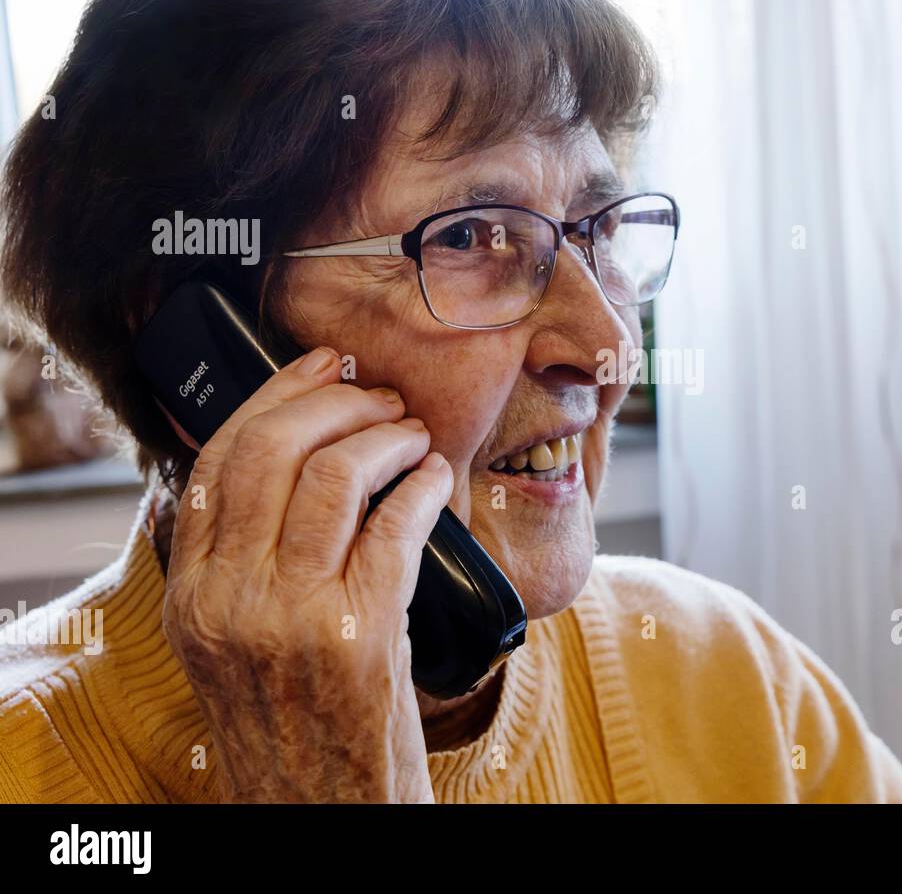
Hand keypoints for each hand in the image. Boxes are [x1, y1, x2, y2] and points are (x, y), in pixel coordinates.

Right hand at [162, 346, 449, 802]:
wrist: (322, 805)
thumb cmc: (291, 716)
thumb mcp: (233, 636)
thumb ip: (243, 554)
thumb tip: (291, 458)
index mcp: (194, 591)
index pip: (218, 460)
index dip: (273, 398)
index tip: (315, 366)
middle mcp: (231, 598)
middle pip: (273, 452)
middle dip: (335, 402)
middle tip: (377, 397)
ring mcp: (294, 616)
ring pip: (335, 476)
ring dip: (385, 437)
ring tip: (410, 436)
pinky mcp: (361, 633)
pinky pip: (395, 526)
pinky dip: (423, 486)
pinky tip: (435, 479)